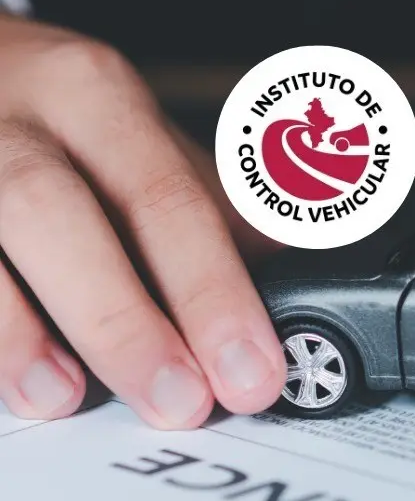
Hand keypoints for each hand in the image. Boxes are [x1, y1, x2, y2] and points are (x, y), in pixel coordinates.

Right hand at [0, 14, 286, 426]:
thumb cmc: (61, 124)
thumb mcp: (140, 141)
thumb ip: (213, 210)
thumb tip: (299, 280)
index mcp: (96, 97)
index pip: (165, 199)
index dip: (212, 293)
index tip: (250, 371)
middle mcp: (10, 119)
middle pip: (55, 213)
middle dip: (123, 320)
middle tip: (179, 403)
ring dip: (17, 333)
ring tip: (64, 399)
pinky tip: (8, 383)